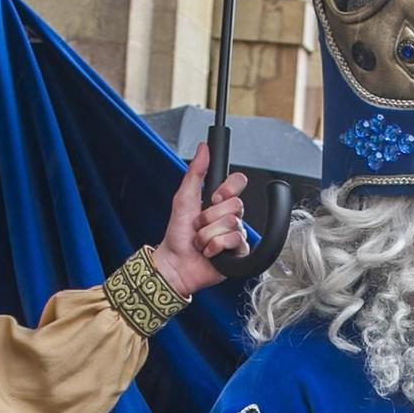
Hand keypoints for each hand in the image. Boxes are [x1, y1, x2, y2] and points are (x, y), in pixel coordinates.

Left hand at [153, 143, 248, 295]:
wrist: (175, 263)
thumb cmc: (177, 235)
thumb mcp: (183, 199)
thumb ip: (195, 172)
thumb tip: (203, 148)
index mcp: (219, 203)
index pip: (238, 183)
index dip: (227, 189)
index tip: (213, 198)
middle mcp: (229, 217)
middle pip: (235, 206)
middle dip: (210, 217)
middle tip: (199, 226)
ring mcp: (235, 235)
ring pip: (232, 224)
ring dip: (208, 234)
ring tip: (201, 242)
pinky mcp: (238, 253)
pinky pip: (234, 241)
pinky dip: (216, 246)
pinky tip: (209, 252)